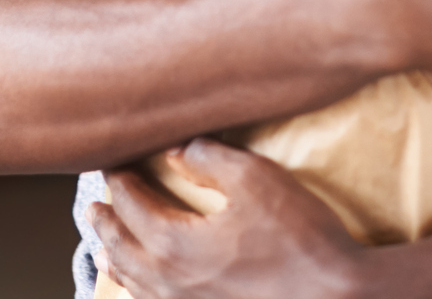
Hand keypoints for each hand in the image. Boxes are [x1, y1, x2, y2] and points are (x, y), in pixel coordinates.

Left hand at [92, 139, 367, 298]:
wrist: (336, 298)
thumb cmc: (299, 238)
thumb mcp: (256, 179)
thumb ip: (210, 158)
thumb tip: (177, 147)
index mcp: (173, 243)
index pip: (131, 204)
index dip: (119, 180)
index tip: (111, 163)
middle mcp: (170, 282)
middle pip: (122, 248)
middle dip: (106, 223)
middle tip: (95, 206)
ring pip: (136, 285)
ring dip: (116, 260)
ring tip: (105, 249)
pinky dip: (142, 293)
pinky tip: (149, 290)